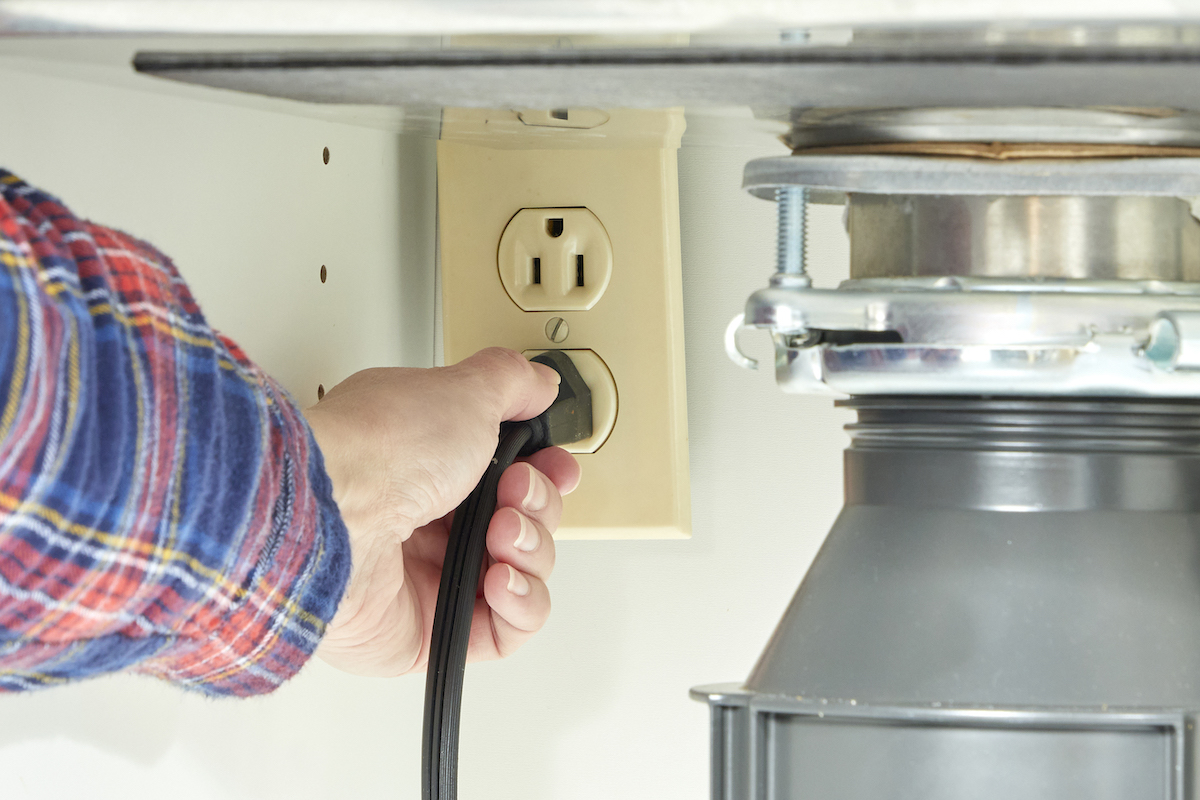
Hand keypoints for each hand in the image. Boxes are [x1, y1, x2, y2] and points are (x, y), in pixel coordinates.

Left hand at [303, 348, 580, 676]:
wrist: (331, 516)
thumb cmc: (380, 452)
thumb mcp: (463, 390)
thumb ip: (511, 383)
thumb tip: (539, 384)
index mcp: (431, 462)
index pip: (510, 475)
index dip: (544, 474)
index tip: (556, 466)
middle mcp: (428, 519)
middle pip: (523, 524)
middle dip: (538, 507)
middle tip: (515, 493)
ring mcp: (427, 576)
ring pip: (522, 575)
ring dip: (532, 552)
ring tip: (501, 536)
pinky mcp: (430, 631)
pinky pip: (505, 632)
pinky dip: (520, 604)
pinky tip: (498, 579)